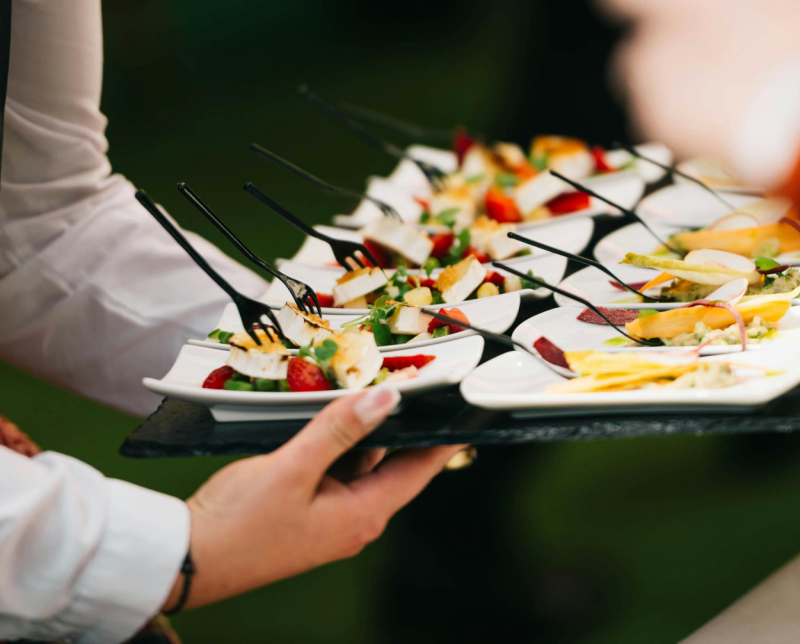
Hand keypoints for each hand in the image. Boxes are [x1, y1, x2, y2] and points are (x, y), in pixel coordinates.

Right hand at [161, 385, 462, 610]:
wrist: (185, 561)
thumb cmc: (237, 526)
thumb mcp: (292, 468)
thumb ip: (340, 430)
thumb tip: (387, 398)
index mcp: (362, 515)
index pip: (421, 469)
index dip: (444, 437)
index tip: (467, 409)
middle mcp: (354, 518)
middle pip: (395, 463)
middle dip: (406, 425)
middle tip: (421, 384)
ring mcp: (331, 515)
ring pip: (365, 463)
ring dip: (369, 431)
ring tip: (379, 388)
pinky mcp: (309, 509)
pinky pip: (338, 469)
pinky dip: (341, 442)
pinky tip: (335, 415)